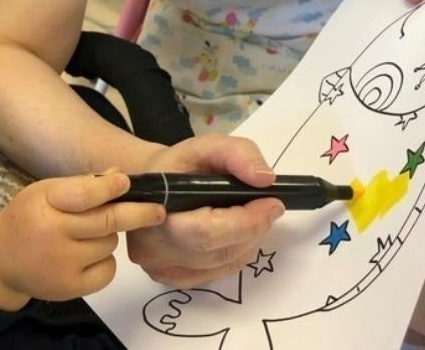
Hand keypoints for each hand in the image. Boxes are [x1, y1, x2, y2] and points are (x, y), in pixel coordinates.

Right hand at [0, 172, 165, 310]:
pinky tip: (87, 257)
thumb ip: (82, 185)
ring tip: (87, 235)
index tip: (127, 182)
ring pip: (109, 244)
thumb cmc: (27, 219)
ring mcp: (62, 263)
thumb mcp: (45, 193)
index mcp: (44, 204)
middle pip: (107, 221)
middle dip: (139, 214)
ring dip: (109, 236)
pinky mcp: (70, 287)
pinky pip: (108, 269)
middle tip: (159, 210)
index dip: (109, 188)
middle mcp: (53, 234)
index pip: (83, 195)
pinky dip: (105, 261)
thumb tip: (119, 175)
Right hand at [127, 134, 284, 287]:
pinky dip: (236, 254)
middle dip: (253, 229)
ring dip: (248, 242)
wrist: (151, 186)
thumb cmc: (178, 166)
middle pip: (219, 251)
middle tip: (269, 208)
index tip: (273, 204)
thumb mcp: (206, 146)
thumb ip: (237, 154)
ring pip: (222, 265)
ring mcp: (160, 268)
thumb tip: (265, 180)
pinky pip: (217, 273)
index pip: (208, 231)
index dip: (247, 221)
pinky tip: (236, 234)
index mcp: (155, 209)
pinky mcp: (172, 279)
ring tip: (252, 218)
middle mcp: (152, 247)